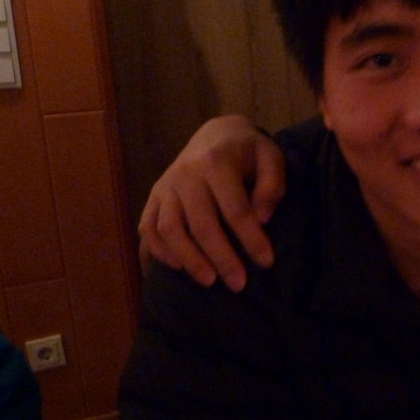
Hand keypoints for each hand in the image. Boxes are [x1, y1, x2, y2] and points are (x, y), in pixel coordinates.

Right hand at [137, 115, 285, 290]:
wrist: (216, 134)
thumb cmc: (248, 151)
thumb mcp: (271, 157)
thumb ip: (272, 185)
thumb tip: (261, 219)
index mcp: (217, 161)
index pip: (235, 209)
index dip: (251, 239)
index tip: (266, 262)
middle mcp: (185, 174)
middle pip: (201, 224)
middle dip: (221, 258)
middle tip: (239, 284)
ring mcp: (165, 186)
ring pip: (169, 229)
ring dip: (189, 260)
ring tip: (209, 281)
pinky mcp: (154, 196)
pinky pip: (148, 228)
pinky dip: (159, 251)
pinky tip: (179, 268)